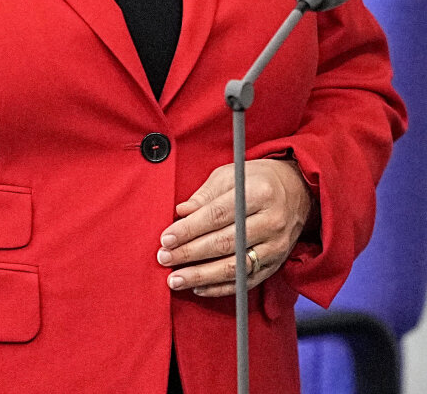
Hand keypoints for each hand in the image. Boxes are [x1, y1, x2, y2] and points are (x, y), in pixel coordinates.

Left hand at [156, 159, 312, 296]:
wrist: (299, 192)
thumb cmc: (258, 180)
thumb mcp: (231, 175)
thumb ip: (205, 194)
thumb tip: (181, 212)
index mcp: (259, 193)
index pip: (218, 215)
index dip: (190, 228)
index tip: (167, 238)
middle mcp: (271, 222)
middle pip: (224, 243)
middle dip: (190, 253)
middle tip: (164, 258)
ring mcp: (276, 247)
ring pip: (235, 267)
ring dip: (202, 276)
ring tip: (175, 279)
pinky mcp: (276, 265)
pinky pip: (246, 282)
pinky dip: (221, 287)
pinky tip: (199, 287)